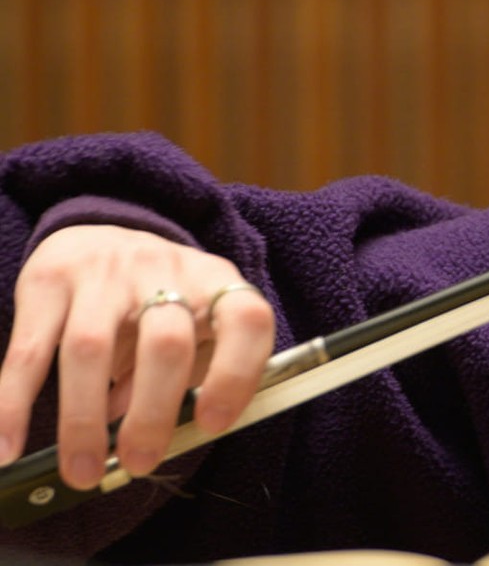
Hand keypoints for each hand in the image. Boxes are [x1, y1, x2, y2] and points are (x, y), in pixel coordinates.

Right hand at [0, 226, 274, 488]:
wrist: (101, 236)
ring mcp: (106, 272)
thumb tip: (145, 436)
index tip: (211, 424)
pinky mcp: (50, 279)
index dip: (236, 374)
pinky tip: (8, 447)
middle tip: (139, 462)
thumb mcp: (194, 325)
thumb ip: (186, 375)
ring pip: (91, 348)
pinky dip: (15, 405)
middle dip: (152, 414)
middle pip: (166, 343)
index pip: (247, 321)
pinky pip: (30, 351)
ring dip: (84, 419)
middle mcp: (165, 270)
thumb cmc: (159, 300)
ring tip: (82, 470)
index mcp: (216, 283)